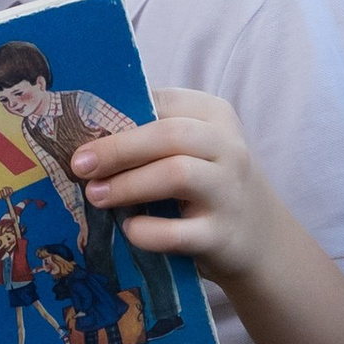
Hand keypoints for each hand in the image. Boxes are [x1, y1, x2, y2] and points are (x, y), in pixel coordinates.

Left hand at [71, 86, 277, 286]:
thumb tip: (87, 137)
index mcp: (215, 116)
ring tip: (96, 196)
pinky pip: (178, 232)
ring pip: (176, 174)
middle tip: (80, 165)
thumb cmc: (210, 186)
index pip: (163, 102)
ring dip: (127, 185)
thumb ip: (153, 137)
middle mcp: (228, 149)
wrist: (263, 241)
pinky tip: (130, 229)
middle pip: (169, 135)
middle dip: (117, 149)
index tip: (81, 132)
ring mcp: (229, 193)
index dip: (118, 115)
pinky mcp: (222, 236)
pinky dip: (147, 231)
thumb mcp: (195, 150)